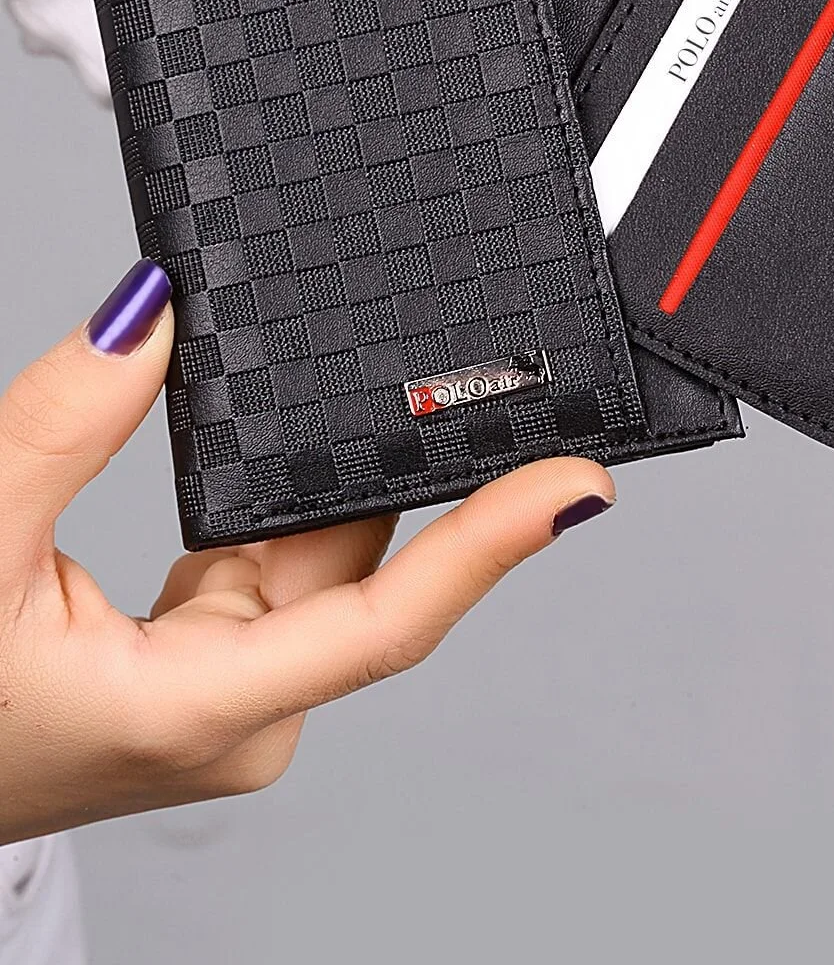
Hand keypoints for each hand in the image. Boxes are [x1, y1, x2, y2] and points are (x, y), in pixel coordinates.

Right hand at [0, 261, 613, 843]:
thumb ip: (62, 424)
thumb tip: (148, 310)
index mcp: (196, 715)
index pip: (383, 623)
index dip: (492, 546)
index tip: (579, 484)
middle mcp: (230, 712)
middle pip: (356, 569)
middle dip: (426, 470)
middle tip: (507, 368)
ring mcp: (211, 688)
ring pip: (309, 553)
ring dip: (345, 469)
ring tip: (427, 372)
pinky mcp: (187, 657)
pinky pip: (263, 559)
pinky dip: (279, 491)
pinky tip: (309, 424)